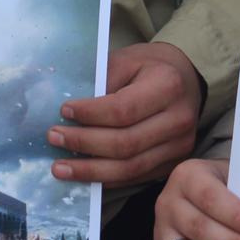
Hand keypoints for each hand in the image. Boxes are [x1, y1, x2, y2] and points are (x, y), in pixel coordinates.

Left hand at [47, 41, 201, 185]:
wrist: (185, 79)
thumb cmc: (149, 67)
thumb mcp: (125, 60)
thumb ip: (102, 82)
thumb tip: (68, 112)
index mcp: (168, 86)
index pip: (123, 109)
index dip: (90, 115)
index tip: (64, 111)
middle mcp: (179, 120)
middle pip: (125, 143)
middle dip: (84, 143)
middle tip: (54, 138)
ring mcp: (179, 147)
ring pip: (129, 168)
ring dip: (90, 170)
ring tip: (60, 167)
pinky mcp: (172, 164)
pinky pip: (135, 178)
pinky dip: (106, 178)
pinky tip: (83, 175)